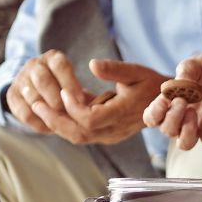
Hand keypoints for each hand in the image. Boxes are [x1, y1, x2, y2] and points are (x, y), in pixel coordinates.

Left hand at [5, 51, 164, 144]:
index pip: (92, 119)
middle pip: (80, 134)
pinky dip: (64, 125)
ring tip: (38, 108)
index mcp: (124, 113)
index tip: (63, 90)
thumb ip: (114, 69)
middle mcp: (116, 130)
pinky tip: (51, 111)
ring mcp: (111, 136)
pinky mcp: (106, 135)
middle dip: (56, 120)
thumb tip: (93, 64)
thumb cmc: (151, 84)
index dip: (74, 107)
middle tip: (36, 104)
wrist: (165, 103)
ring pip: (78, 137)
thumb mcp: (136, 71)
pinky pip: (81, 135)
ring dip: (56, 124)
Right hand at [141, 54, 201, 151]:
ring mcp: (196, 125)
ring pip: (185, 144)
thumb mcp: (194, 64)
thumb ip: (185, 72)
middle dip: (172, 118)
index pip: (152, 118)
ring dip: (186, 131)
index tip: (163, 101)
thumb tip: (178, 85)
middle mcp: (179, 119)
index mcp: (168, 104)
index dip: (154, 114)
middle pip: (167, 131)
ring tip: (192, 112)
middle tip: (182, 101)